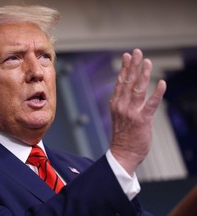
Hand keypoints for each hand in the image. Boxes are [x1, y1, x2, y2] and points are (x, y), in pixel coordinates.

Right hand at [110, 49, 166, 175]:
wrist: (122, 153)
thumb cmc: (122, 136)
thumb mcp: (118, 116)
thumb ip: (122, 103)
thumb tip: (127, 90)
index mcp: (115, 104)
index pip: (120, 82)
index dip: (125, 68)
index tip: (127, 56)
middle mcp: (121, 106)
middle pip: (128, 82)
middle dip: (133, 65)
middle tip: (137, 52)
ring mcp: (131, 113)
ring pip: (138, 89)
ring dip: (143, 74)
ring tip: (148, 62)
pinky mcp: (142, 120)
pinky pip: (151, 104)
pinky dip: (157, 93)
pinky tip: (162, 83)